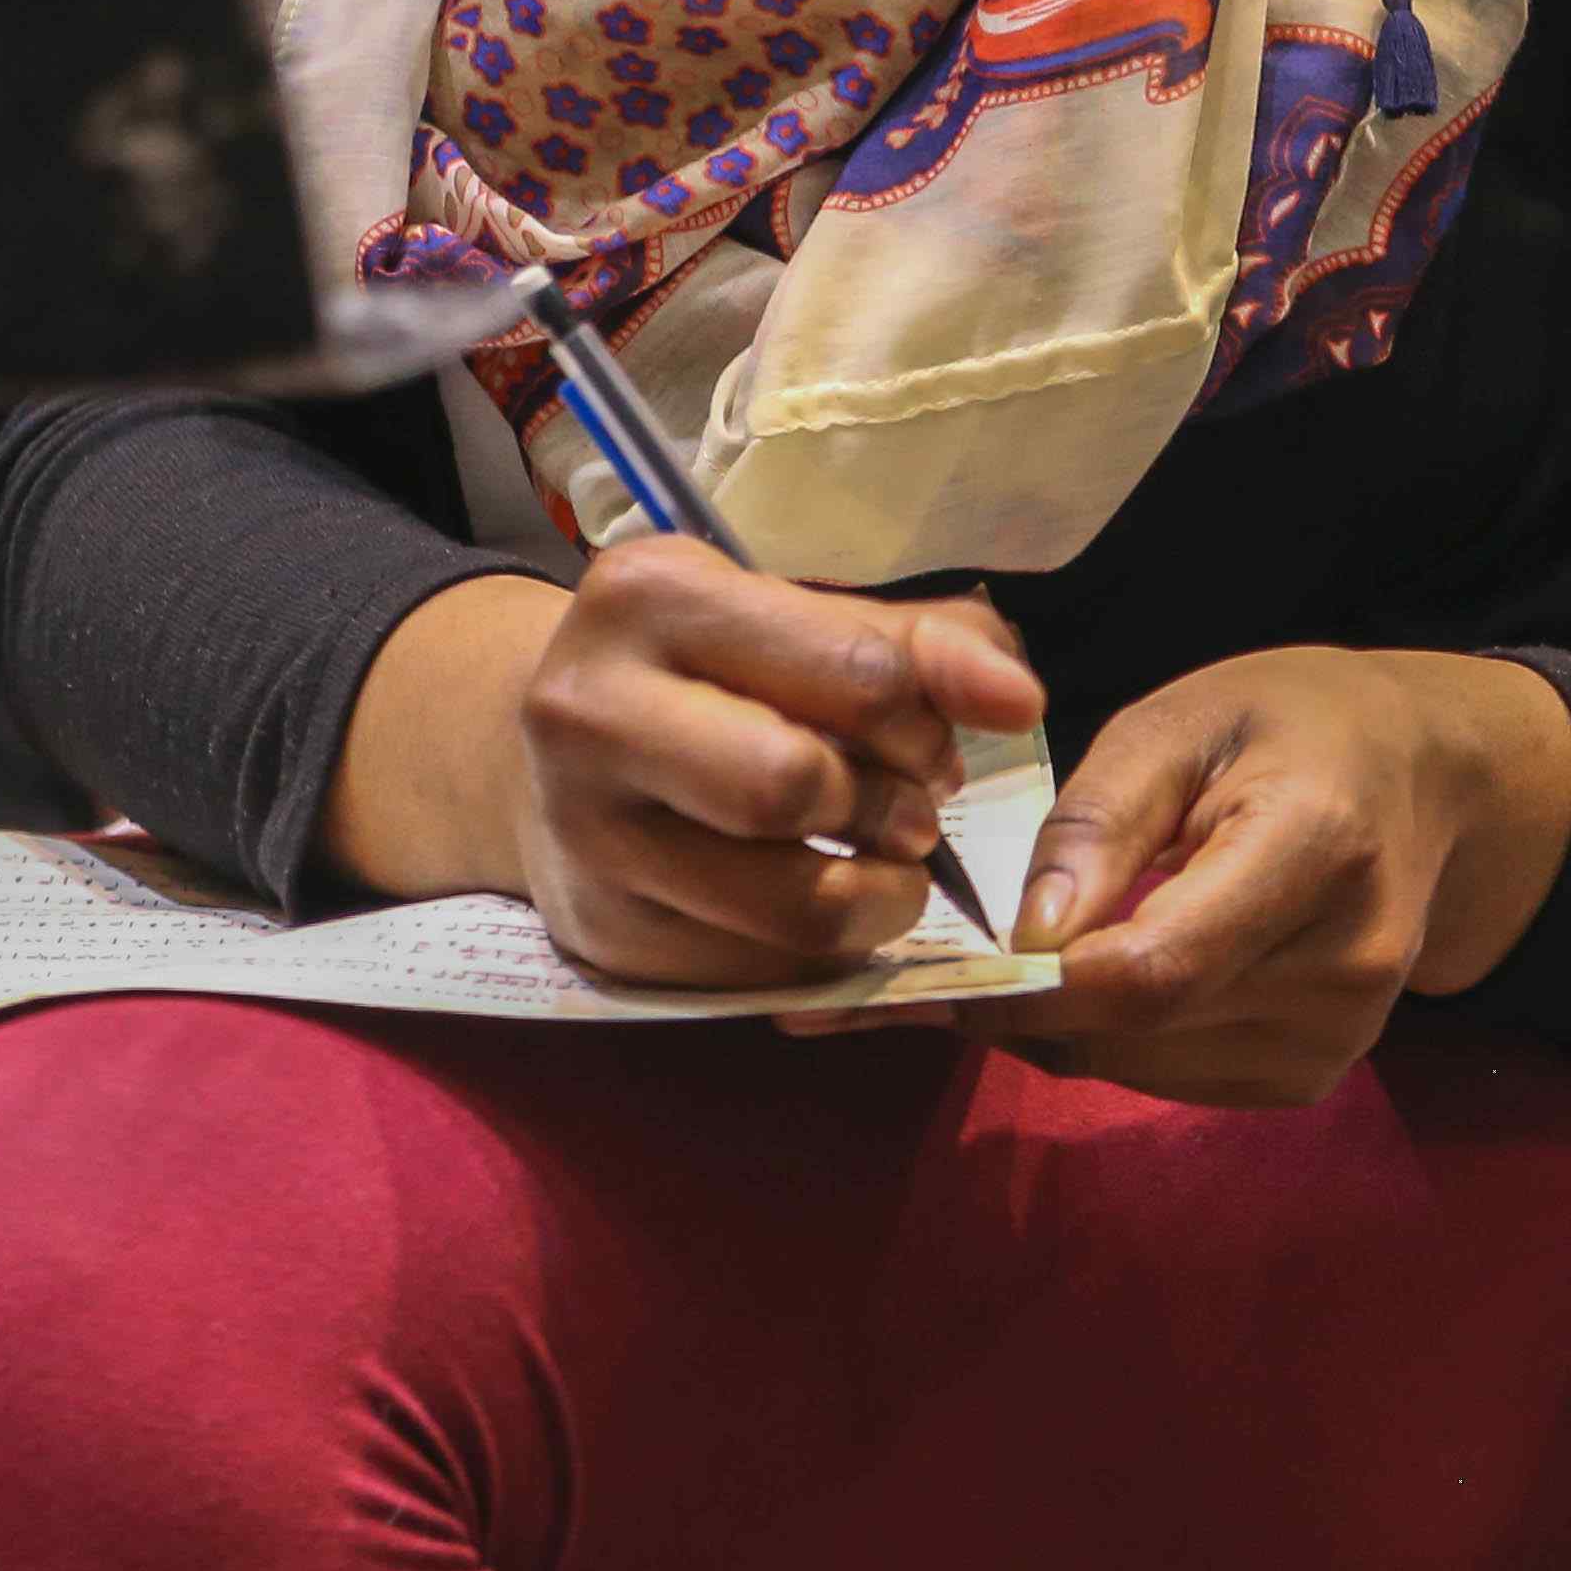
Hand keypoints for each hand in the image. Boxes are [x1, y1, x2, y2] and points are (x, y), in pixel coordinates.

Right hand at [325, 549, 1040, 988]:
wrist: (554, 761)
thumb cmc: (708, 675)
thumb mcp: (794, 619)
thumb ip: (917, 644)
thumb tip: (1017, 700)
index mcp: (649, 595)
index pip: (851, 671)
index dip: (927, 720)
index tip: (939, 744)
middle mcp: (590, 711)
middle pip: (797, 785)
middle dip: (892, 811)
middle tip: (911, 814)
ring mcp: (586, 835)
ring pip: (792, 907)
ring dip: (881, 901)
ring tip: (885, 871)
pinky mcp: (605, 937)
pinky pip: (764, 975)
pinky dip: (823, 954)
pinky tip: (814, 903)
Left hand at [947, 648, 1570, 1108]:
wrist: (1415, 773)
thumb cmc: (1285, 724)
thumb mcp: (1177, 723)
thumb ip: (1098, 821)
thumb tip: (1027, 935)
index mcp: (1316, 846)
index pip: (1158, 967)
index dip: (1041, 985)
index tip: (952, 966)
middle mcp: (1347, 960)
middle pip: (1146, 1028)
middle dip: (1033, 1007)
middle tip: (954, 966)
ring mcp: (1344, 1031)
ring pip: (1149, 1069)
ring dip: (1069, 1031)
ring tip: (1029, 963)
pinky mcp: (1322, 1071)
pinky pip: (1182, 1085)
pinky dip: (1121, 1045)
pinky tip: (1102, 984)